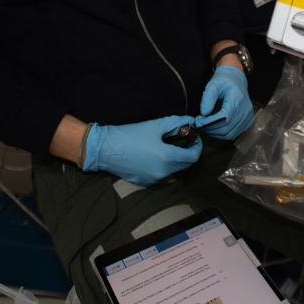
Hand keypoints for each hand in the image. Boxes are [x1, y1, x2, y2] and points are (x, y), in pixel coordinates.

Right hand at [81, 115, 201, 185]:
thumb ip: (176, 122)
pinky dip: (164, 166)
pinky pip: (162, 175)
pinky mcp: (146, 182)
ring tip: (168, 146)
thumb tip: (190, 121)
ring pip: (174, 171)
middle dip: (187, 152)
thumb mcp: (155, 125)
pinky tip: (155, 155)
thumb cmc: (129, 135)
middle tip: (182, 139)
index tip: (194, 138)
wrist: (105, 149)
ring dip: (176, 160)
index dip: (197, 146)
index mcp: (167, 158)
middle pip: (185, 165)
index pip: (192, 157)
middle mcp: (163, 173)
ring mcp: (154, 180)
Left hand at [197, 65, 254, 140]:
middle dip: (210, 129)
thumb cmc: (225, 81)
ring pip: (229, 135)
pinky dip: (222, 133)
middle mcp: (245, 110)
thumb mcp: (213, 84)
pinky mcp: (248, 122)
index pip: (224, 118)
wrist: (237, 80)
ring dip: (215, 133)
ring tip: (206, 124)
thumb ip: (207, 98)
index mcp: (237, 99)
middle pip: (226, 129)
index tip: (199, 120)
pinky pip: (234, 134)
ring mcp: (248, 117)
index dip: (209, 123)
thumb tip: (204, 113)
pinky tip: (216, 126)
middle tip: (200, 123)